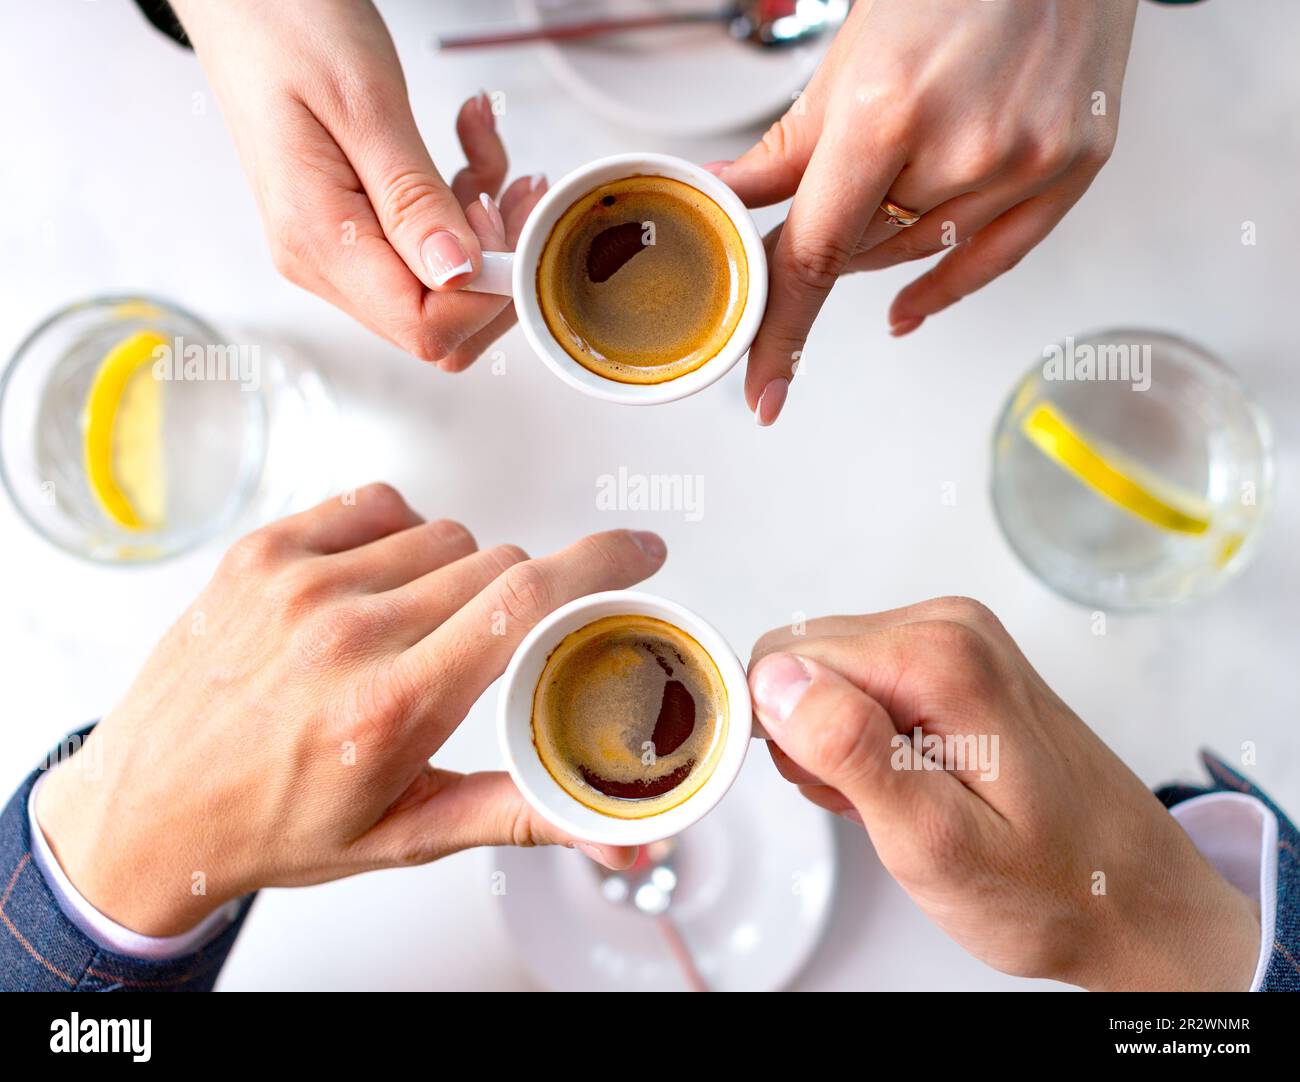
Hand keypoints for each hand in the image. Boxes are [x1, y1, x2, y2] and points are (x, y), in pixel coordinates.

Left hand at [36, 484, 666, 934]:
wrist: (148, 808)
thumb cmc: (274, 824)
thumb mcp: (404, 837)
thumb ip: (518, 813)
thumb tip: (610, 827)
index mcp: (390, 708)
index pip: (526, 601)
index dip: (601, 563)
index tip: (639, 552)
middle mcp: (344, 634)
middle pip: (497, 563)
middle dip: (517, 600)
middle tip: (481, 650)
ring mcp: (297, 582)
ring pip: (443, 533)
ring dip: (454, 572)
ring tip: (414, 629)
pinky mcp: (263, 551)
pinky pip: (377, 504)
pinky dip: (396, 536)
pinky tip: (374, 587)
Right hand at [173, 0, 544, 369]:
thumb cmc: (284, 25)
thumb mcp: (362, 102)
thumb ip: (413, 198)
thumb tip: (459, 274)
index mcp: (319, 242)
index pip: (424, 327)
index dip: (484, 292)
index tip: (504, 219)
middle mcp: (325, 261)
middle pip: (440, 325)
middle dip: (497, 269)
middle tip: (515, 193)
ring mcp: (340, 246)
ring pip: (445, 285)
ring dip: (489, 227)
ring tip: (492, 148)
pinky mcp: (357, 224)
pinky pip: (432, 242)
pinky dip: (466, 197)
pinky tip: (471, 139)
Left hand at [714, 0, 1137, 423]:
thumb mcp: (845, 60)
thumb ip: (784, 149)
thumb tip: (724, 200)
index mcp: (886, 112)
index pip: (815, 255)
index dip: (781, 331)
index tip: (763, 391)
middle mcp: (964, 147)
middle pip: (865, 253)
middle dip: (831, 239)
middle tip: (823, 203)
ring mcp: (1027, 162)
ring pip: (920, 255)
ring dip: (881, 244)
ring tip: (885, 184)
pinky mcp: (1075, 166)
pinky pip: (993, 260)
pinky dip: (943, 288)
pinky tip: (906, 310)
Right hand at [747, 598, 1260, 990]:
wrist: (1132, 897)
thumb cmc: (1050, 887)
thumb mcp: (934, 840)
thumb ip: (849, 750)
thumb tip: (776, 680)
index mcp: (938, 657)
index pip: (783, 661)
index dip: (786, 738)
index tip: (834, 793)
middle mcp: (947, 626)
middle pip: (802, 659)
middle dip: (812, 740)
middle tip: (874, 805)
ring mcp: (955, 637)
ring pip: (827, 672)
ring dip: (839, 744)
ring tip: (901, 799)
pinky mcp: (956, 659)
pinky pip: (864, 681)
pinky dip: (868, 738)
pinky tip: (913, 780)